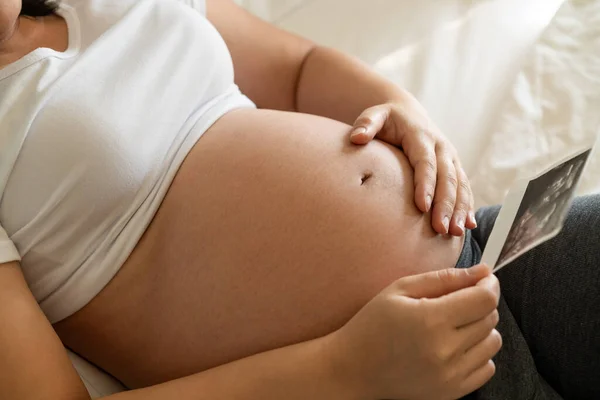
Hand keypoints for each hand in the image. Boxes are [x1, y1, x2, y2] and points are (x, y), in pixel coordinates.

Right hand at [327, 264, 500, 399]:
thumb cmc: (372, 325)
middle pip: (490, 318)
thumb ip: (444, 278)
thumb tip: (482, 271)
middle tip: (457, 299)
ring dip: (481, 328)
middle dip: (481, 302)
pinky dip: (478, 353)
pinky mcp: (452, 392)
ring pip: (492, 343)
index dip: (488, 283)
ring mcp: (450, 375)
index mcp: (430, 320)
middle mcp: (445, 350)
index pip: (484, 299)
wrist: (353, 369)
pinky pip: (487, 367)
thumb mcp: (400, 290)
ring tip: (455, 323)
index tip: (482, 278)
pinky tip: (454, 345)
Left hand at [350, 97, 475, 235]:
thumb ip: (366, 124)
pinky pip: (464, 188)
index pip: (425, 162)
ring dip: (459, 209)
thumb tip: (356, 138)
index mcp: (421, 136)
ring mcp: (450, 158)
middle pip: (446, 177)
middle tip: (440, 228)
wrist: (408, 112)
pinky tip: (468, 226)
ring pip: (459, 185)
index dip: (425, 184)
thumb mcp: (375, 115)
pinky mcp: (455, 167)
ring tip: (455, 233)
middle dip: (445, 204)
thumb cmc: (387, 119)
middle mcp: (441, 147)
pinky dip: (467, 206)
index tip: (422, 207)